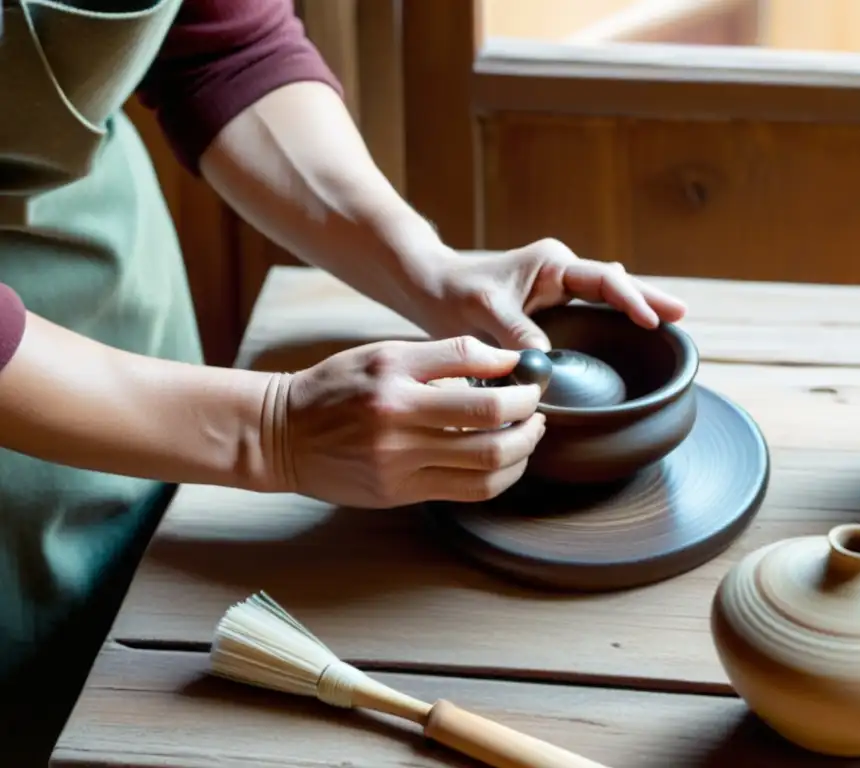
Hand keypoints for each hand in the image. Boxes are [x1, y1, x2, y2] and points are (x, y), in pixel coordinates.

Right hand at [273, 336, 544, 507]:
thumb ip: (442, 357)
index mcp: (393, 375)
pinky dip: (501, 476)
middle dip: (527, 410)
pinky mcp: (400, 492)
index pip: (469, 360)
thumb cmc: (335, 388)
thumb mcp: (383, 355)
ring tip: (530, 433)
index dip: (512, 368)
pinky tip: (508, 462)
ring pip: (488, 461)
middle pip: (488, 417)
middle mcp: (397, 418)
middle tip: (536, 406)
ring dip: (523, 447)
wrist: (281, 436)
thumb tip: (504, 363)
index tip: (528, 373)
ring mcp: (398, 461)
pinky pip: (469, 489)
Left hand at [426, 238, 687, 349]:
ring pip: (607, 300)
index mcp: (551, 265)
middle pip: (616, 285)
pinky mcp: (551, 311)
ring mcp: (558, 292)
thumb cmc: (453, 293)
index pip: (602, 281)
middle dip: (649, 298)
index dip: (628, 300)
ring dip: (636, 309)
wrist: (430, 289)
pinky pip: (590, 315)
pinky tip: (632, 331)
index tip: (650, 318)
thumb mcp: (483, 311)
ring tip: (671, 320)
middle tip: (681, 314)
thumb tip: (546, 364)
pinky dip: (613, 322)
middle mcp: (561, 274)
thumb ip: (516, 334)